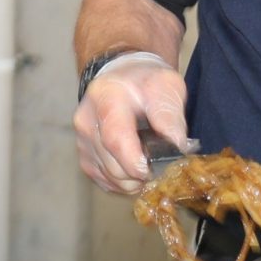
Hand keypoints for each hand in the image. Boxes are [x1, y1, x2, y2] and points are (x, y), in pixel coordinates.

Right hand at [73, 52, 188, 194]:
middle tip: (162, 166)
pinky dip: (125, 182)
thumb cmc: (146, 82)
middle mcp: (87, 121)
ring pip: (111, 178)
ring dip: (135, 180)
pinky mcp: (85, 158)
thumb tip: (177, 148)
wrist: (122, 78)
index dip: (135, 162)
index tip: (154, 170)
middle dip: (141, 174)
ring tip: (150, 163)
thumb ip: (170, 115)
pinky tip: (137, 166)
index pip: (116, 138)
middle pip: (113, 165)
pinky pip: (106, 182)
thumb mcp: (166, 86)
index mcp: (106, 97)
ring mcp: (82, 142)